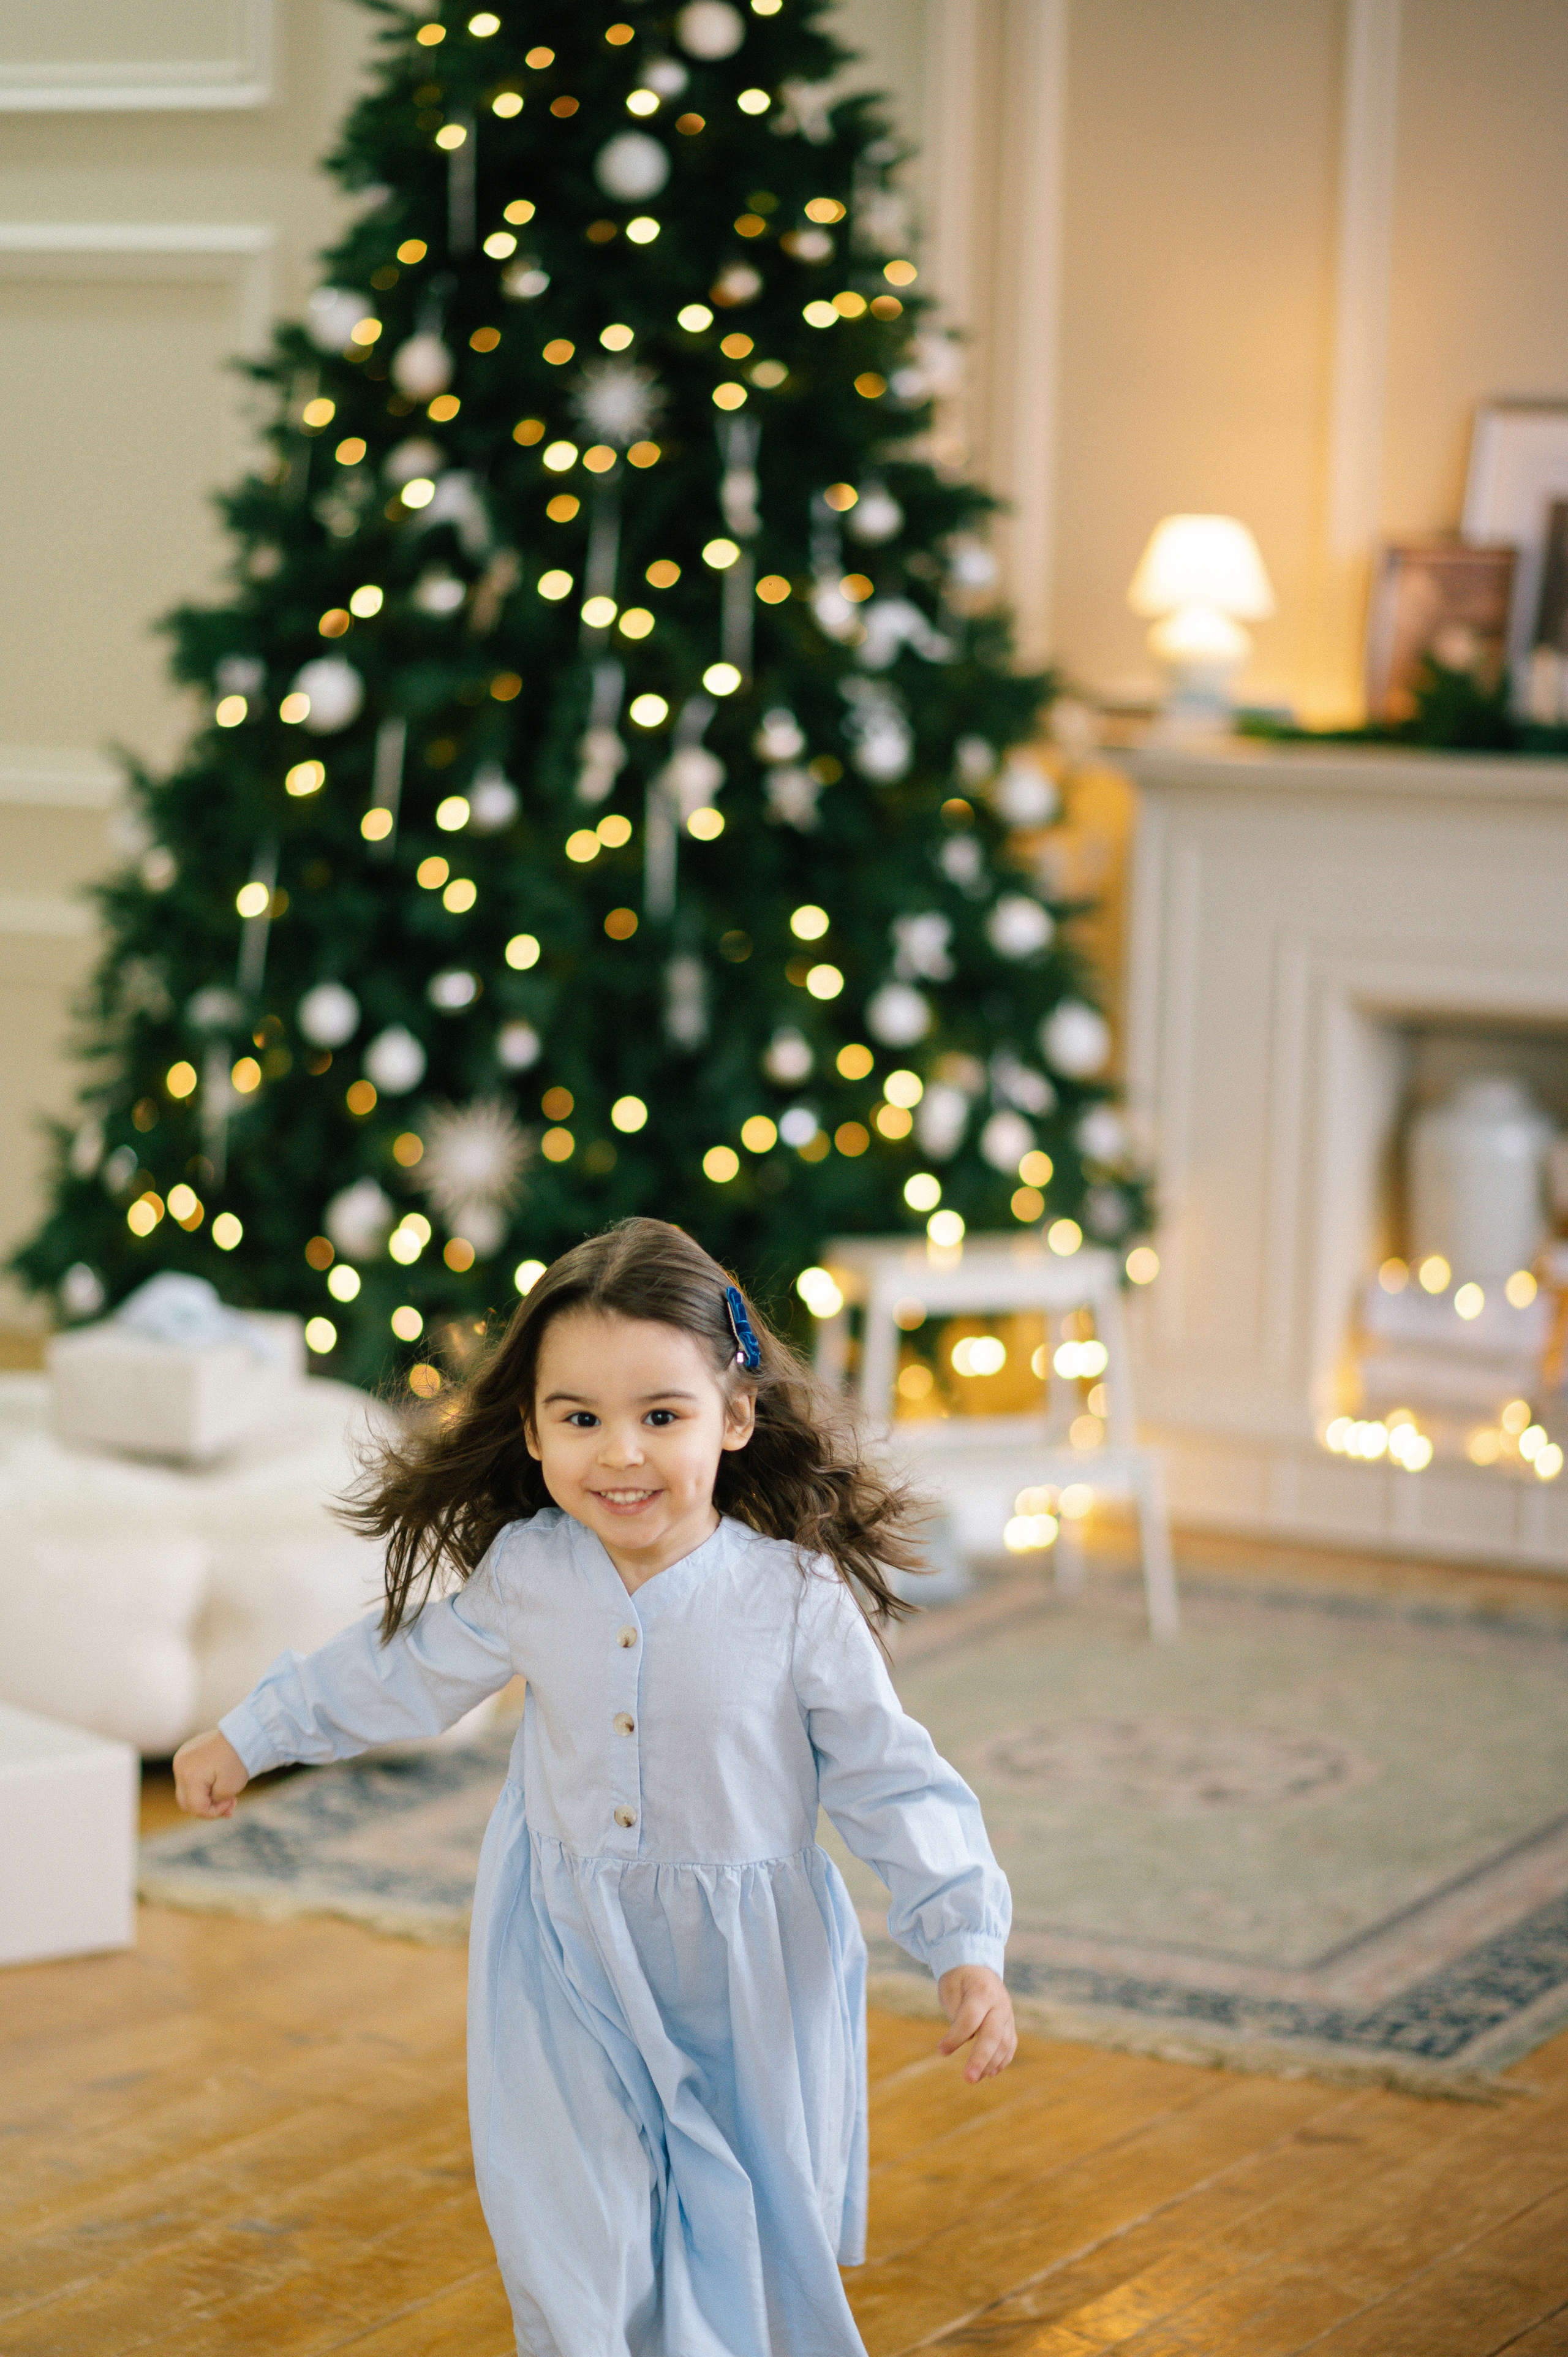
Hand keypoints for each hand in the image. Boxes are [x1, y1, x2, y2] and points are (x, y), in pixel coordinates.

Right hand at [173, 1729, 249, 1818]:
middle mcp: (180, 1767)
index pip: (195, 1808)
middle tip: (228, 1803)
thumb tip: (211, 1808)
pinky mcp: (185, 1754)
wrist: (243, 1733)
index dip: (213, 1812)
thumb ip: (216, 1803)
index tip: (231, 1802)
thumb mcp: (230, 1788)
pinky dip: (202, 1784)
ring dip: (204, 1796)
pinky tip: (217, 1781)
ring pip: (186, 1791)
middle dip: (207, 1807)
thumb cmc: (238, 1759)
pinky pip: (188, 1777)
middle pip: (186, 1802)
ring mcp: (180, 1758)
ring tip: (225, 1794)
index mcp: (190, 1776)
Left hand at [936, 1964, 1016, 2082]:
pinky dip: (1003, 2060)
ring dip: (991, 2063)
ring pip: (1004, 2042)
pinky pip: (1010, 2043)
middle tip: (968, 2079)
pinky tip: (991, 2073)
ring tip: (974, 2079)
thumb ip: (957, 2012)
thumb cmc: (959, 1978)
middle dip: (981, 2059)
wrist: (978, 1965)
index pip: (970, 2019)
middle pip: (992, 2034)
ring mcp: (1007, 2014)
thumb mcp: (950, 1987)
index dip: (956, 2037)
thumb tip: (965, 2038)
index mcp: (981, 1991)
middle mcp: (999, 2004)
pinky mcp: (1009, 2023)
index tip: (941, 2051)